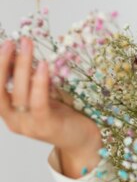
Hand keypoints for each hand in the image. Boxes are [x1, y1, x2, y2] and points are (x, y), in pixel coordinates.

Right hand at [0, 37, 101, 168]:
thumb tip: (19, 52)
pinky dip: (39, 83)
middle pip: (0, 91)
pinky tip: (43, 65)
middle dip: (3, 64)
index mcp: (10, 112)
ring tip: (27, 45)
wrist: (83, 139)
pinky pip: (38, 103)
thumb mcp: (41, 94)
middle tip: (10, 42)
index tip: (4, 45)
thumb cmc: (62, 114)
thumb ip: (29, 80)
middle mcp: (14, 121)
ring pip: (20, 94)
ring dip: (22, 67)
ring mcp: (28, 126)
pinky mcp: (45, 127)